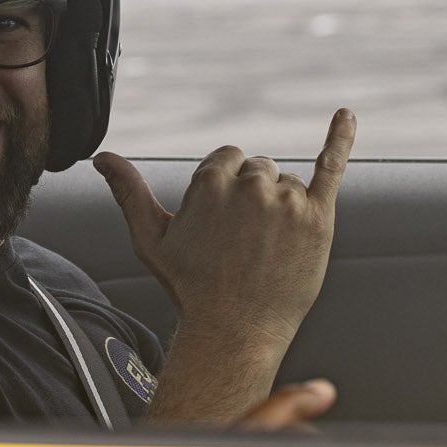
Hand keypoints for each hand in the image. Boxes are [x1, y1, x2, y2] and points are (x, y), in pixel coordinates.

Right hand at [94, 108, 354, 423]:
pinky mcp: (317, 218)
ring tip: (269, 248)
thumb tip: (102, 157)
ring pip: (289, 182)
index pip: (229, 158)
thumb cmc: (190, 287)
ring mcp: (286, 202)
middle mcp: (250, 186)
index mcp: (209, 183)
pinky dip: (339, 138)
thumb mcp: (151, 239)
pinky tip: (345, 115)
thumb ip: (129, 191)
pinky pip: (331, 167)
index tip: (223, 224)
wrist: (234, 331)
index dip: (226, 189)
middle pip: (260, 167)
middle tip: (245, 242)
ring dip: (283, 205)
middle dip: (254, 196)